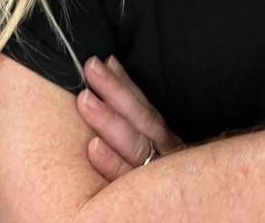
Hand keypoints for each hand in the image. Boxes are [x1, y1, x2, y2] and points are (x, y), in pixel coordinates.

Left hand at [76, 56, 183, 181]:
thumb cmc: (179, 190)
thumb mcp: (166, 157)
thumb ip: (148, 134)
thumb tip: (118, 86)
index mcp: (169, 146)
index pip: (145, 109)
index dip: (125, 85)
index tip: (108, 61)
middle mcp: (168, 160)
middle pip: (142, 120)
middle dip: (115, 92)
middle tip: (91, 67)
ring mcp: (160, 182)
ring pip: (136, 146)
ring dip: (108, 120)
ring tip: (84, 99)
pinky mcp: (150, 204)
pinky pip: (129, 182)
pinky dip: (112, 163)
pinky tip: (93, 147)